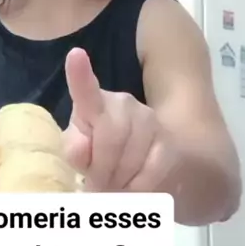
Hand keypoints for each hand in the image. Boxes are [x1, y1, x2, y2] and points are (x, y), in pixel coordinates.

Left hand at [63, 48, 178, 192]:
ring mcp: (148, 120)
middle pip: (110, 136)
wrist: (153, 164)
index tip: (75, 55)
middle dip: (101, 168)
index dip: (79, 75)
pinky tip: (133, 189)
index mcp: (92, 106)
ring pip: (129, 158)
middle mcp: (122, 104)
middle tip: (96, 185)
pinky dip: (136, 189)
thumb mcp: (83, 154)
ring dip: (118, 182)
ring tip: (115, 186)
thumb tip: (81, 152)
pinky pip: (148, 174)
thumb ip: (76, 149)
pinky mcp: (169, 144)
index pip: (85, 90)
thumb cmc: (105, 156)